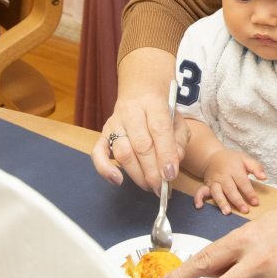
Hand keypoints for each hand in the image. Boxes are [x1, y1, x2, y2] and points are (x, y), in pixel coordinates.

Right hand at [91, 48, 186, 191]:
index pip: (159, 129)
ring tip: (149, 186)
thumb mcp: (177, 119)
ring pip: (122, 152)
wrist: (140, 89)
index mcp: (153, 103)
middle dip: (152, 171)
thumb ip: (179, 140)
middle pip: (141, 144)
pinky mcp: (102, 133)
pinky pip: (98, 153)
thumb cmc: (161, 110)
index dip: (165, 154)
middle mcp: (131, 112)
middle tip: (161, 188)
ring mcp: (114, 123)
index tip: (170, 175)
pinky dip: (105, 169)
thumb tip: (173, 163)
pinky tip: (118, 180)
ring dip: (136, 174)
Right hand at [194, 150, 265, 214]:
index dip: (249, 193)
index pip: (243, 182)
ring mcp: (214, 181)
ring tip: (227, 212)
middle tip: (244, 210)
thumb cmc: (232, 160)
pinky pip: (200, 191)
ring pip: (217, 192)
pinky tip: (199, 206)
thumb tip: (264, 177)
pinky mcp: (207, 185)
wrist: (213, 156)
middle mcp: (223, 176)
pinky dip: (198, 198)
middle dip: (237, 200)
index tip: (255, 202)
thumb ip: (256, 167)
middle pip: (230, 189)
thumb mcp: (245, 159)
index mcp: (234, 169)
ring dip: (221, 202)